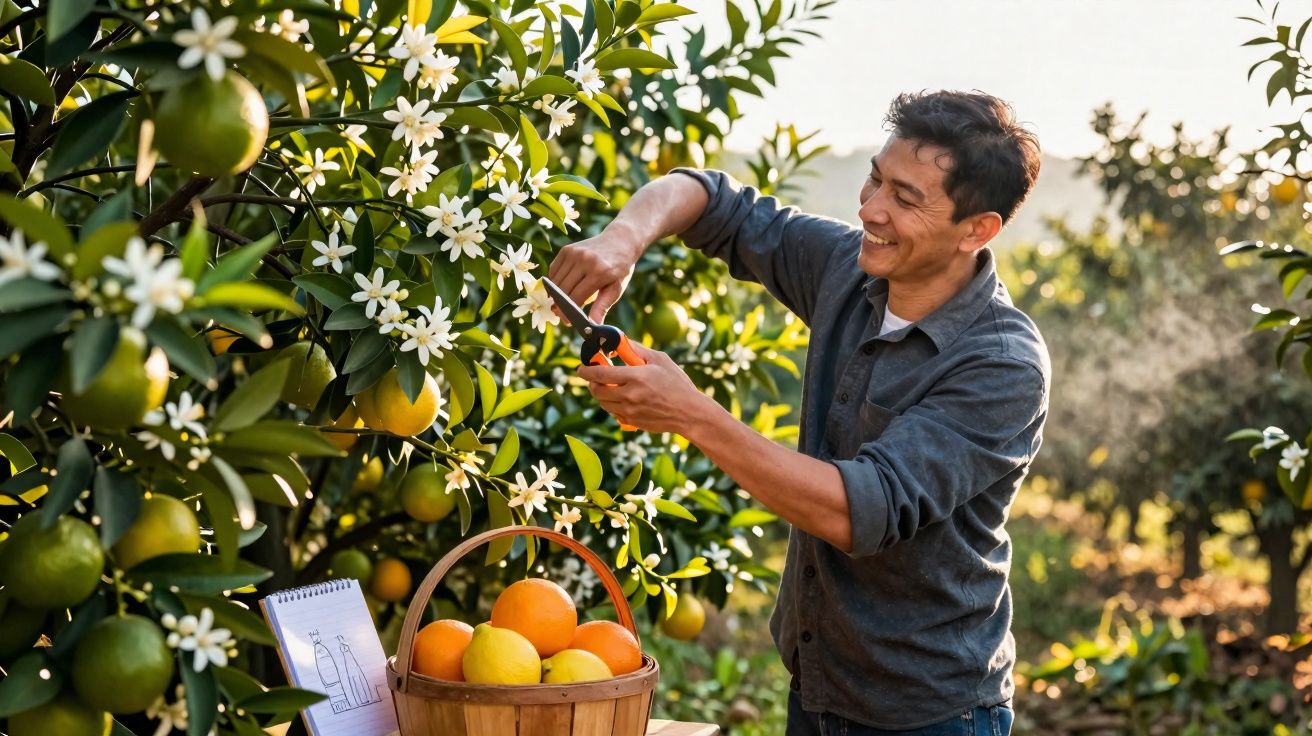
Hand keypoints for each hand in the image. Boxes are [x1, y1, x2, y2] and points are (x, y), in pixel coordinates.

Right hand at [547, 223, 642, 323]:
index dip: (569, 312)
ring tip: (560, 304)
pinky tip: (560, 288)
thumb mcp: (616, 288)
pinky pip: (553, 270)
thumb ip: (603, 306)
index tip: (567, 321)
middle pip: (563, 290)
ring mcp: (574, 253)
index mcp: (599, 272)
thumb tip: (594, 325)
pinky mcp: (566, 249)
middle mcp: (585, 260)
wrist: (620, 241)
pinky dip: (554, 281)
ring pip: (556, 281)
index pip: (576, 297)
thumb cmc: (619, 268)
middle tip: (561, 315)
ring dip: (555, 295)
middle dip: (560, 306)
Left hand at [576, 342, 714, 435]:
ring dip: (602, 394)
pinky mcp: (631, 422)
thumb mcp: (660, 360)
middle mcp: (629, 395)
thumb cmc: (677, 384)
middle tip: (597, 376)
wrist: (689, 413)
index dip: (586, 370)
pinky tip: (624, 398)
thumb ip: (637, 350)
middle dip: (592, 382)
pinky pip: (613, 413)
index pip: (600, 374)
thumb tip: (620, 341)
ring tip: (612, 386)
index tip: (582, 367)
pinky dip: (613, 405)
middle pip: (596, 390)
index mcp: (635, 377)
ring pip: (603, 403)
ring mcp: (629, 411)